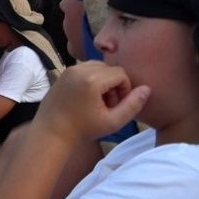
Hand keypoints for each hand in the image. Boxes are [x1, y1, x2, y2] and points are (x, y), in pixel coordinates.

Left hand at [33, 61, 149, 142]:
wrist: (52, 132)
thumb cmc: (83, 130)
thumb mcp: (113, 122)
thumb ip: (133, 105)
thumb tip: (147, 89)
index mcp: (91, 79)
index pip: (121, 73)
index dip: (124, 90)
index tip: (116, 106)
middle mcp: (79, 69)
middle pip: (110, 68)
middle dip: (114, 85)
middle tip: (108, 105)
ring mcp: (69, 69)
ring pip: (98, 67)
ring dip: (104, 81)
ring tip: (98, 102)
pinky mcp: (64, 72)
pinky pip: (85, 69)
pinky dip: (92, 79)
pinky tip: (87, 98)